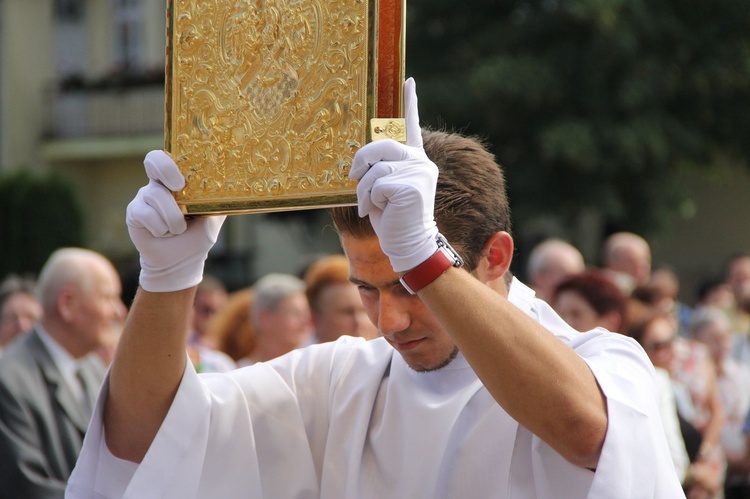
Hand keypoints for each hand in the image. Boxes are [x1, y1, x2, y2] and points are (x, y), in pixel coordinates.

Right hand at [126, 151, 224, 291]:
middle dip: (166, 170)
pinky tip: (163, 234)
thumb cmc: (197, 236)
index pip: (171, 156)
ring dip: (173, 218)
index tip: (184, 179)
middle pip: (153, 160)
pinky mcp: (134, 212)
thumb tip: (233, 186)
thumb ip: (218, 201)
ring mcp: (145, 196)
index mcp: (179, 180)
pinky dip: (160, 228)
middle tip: (179, 186)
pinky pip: (146, 214)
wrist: (181, 262)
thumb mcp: (213, 218)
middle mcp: (160, 184)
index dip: (174, 160)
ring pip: (156, 195)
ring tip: (178, 229)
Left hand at [349, 77, 438, 272]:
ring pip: (375, 169)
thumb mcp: (383, 189)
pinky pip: (376, 184)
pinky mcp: (410, 186)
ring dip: (364, 190)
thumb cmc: (393, 219)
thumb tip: (360, 160)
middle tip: (353, 178)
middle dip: (361, 161)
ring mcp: (418, 173)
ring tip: (370, 206)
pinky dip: (369, 200)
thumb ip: (378, 169)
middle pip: (381, 145)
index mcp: (415, 160)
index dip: (410, 103)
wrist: (408, 244)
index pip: (411, 127)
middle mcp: (420, 162)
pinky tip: (380, 211)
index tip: (408, 81)